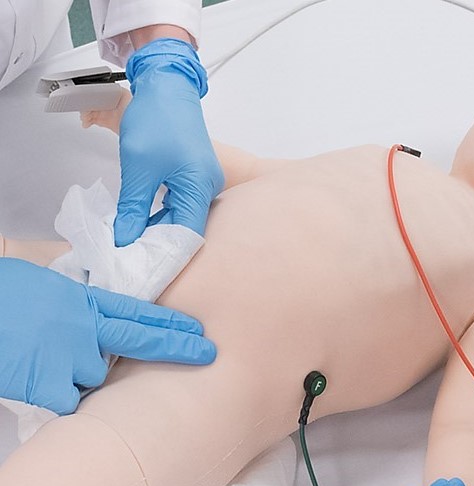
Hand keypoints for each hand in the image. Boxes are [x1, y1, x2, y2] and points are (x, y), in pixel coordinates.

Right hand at [0, 258, 215, 414]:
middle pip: (136, 343)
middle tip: (197, 353)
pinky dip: (54, 398)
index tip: (198, 333)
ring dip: (76, 376)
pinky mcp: (51, 384)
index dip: (170, 324)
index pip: (139, 312)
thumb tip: (87, 306)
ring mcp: (71, 356)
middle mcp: (86, 327)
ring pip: (93, 377)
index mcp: (83, 300)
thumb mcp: (44, 286)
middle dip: (167, 348)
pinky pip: (67, 401)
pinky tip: (33, 382)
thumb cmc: (2, 294)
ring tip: (44, 360)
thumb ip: (74, 300)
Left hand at [115, 38, 223, 245]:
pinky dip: (163, 215)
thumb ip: (133, 209)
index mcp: (199, 186)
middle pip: (187, 229)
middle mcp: (208, 187)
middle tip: (133, 259)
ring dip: (160, 230)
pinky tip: (144, 222)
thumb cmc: (157, 119)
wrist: (167, 87)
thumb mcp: (138, 168)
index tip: (143, 268)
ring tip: (135, 243)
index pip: (187, 235)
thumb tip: (125, 240)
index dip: (166, 254)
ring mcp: (203, 182)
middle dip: (160, 245)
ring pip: (183, 217)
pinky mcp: (195, 177)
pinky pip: (182, 204)